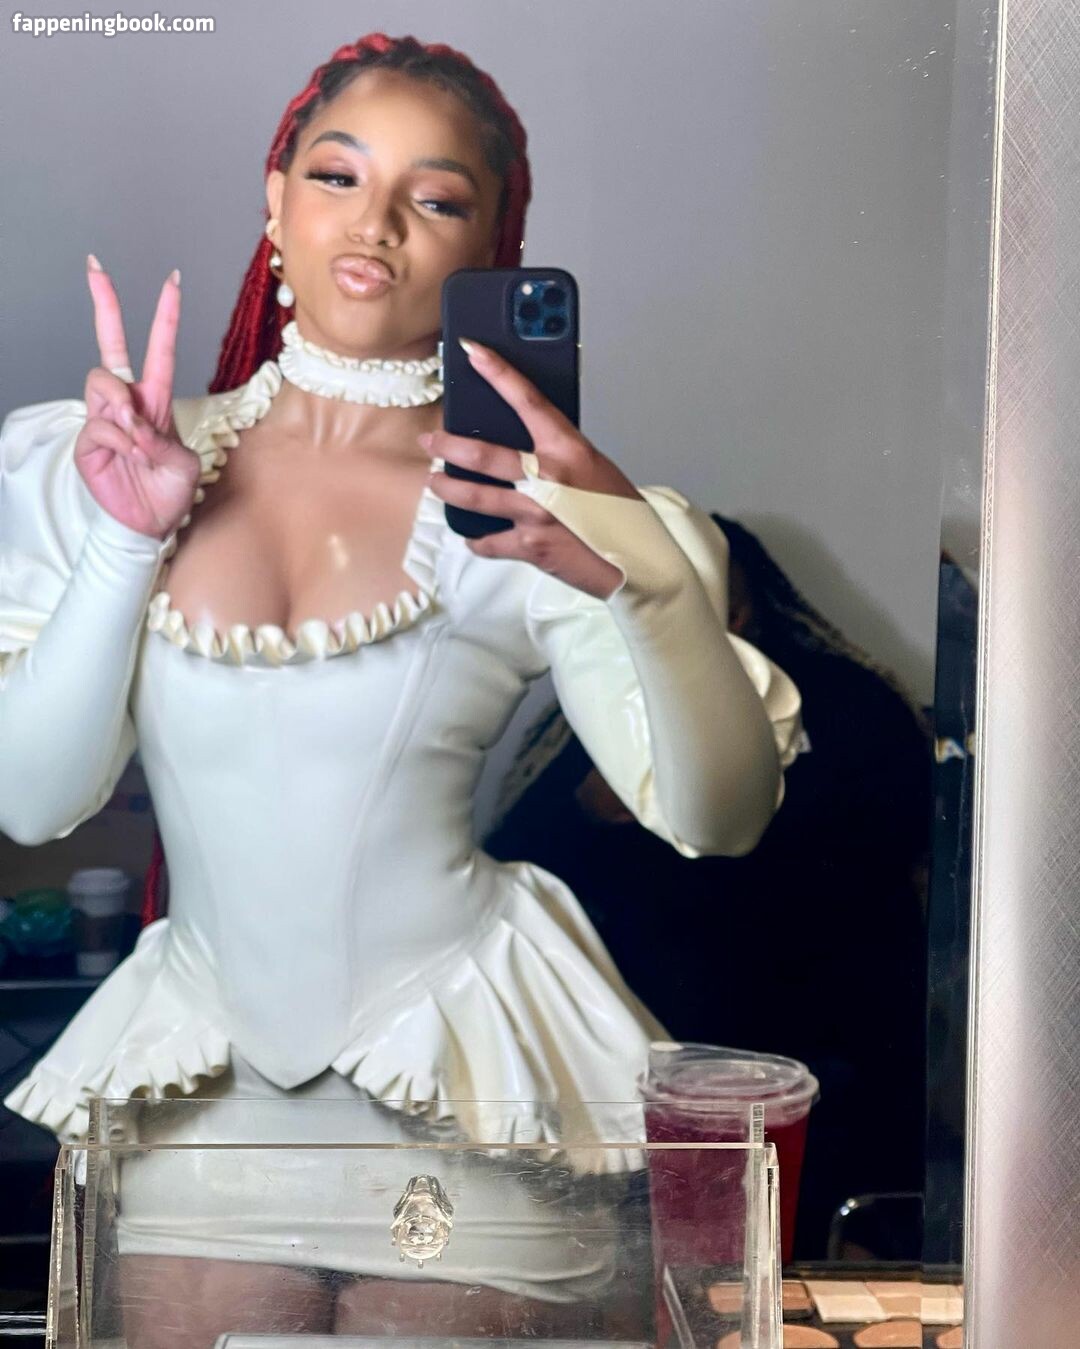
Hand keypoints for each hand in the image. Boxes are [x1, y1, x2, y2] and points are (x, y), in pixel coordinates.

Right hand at [74, 257, 200, 541]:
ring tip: (139, 440)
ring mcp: (104, 419)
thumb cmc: (169, 492)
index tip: (171, 280)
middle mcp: (127, 403)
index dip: (164, 316)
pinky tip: (131, 456)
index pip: (158, 350)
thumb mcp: (184, 464)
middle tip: (95, 266)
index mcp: (156, 401)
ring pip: (103, 383)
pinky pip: (100, 425)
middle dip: (105, 304)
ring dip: (124, 408)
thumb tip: (132, 423)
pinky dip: (120, 440)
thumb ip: (163, 440)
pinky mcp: (87, 441)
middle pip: (110, 346)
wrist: (149, 524)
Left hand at [423, 339, 642, 599]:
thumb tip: (528, 450)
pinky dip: (479, 541)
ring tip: (435, 483)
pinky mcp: (529, 546)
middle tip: (430, 441)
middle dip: (448, 445)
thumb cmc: (622, 514)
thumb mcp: (594, 469)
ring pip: (474, 496)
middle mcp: (548, 477)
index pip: (527, 400)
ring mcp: (535, 512)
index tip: (472, 351)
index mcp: (568, 449)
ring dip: (448, 488)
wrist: (639, 559)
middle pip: (482, 453)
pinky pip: (489, 542)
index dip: (497, 372)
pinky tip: (474, 538)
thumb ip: (560, 456)